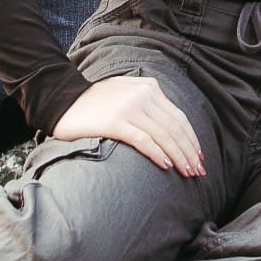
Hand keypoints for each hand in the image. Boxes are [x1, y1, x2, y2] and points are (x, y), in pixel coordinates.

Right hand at [54, 74, 204, 174]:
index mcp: (149, 88)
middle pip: (175, 127)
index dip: (191, 138)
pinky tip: (166, 165)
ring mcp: (129, 107)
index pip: (179, 117)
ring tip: (186, 173)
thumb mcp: (126, 95)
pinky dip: (158, 153)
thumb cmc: (94, 103)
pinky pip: (143, 140)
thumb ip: (147, 105)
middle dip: (189, 151)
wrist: (61, 99)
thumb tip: (168, 132)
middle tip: (198, 171)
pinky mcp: (115, 121)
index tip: (199, 156)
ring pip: (163, 135)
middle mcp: (143, 95)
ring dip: (178, 156)